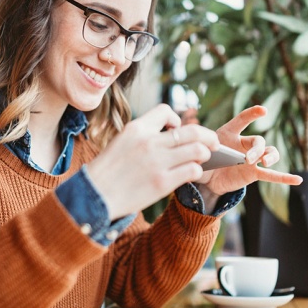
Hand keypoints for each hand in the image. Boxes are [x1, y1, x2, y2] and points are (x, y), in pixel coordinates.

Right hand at [86, 104, 219, 219]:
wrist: (94, 196)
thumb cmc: (108, 171)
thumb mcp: (121, 142)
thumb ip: (145, 135)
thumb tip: (172, 133)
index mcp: (136, 128)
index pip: (167, 111)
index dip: (177, 120)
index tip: (176, 130)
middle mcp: (149, 142)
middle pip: (192, 131)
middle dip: (207, 136)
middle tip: (213, 142)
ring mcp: (157, 162)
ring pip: (197, 149)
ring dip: (204, 153)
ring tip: (203, 158)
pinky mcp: (162, 183)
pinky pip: (192, 170)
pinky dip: (197, 170)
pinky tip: (192, 173)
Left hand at [195, 106, 302, 198]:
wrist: (206, 177)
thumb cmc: (203, 158)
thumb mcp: (198, 151)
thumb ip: (200, 150)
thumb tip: (199, 152)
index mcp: (229, 133)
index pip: (242, 120)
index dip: (252, 114)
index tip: (263, 111)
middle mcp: (244, 144)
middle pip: (258, 141)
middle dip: (256, 149)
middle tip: (247, 159)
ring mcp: (251, 159)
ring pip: (269, 153)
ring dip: (270, 157)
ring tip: (265, 162)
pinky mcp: (253, 173)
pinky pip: (272, 175)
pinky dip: (285, 178)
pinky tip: (298, 180)